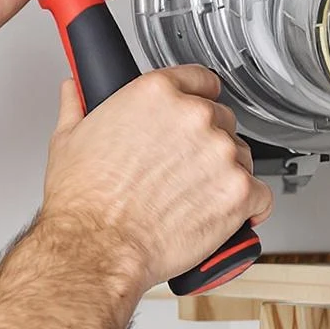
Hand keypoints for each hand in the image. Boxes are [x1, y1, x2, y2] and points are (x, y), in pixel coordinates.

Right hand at [39, 68, 271, 296]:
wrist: (98, 247)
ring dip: (225, 175)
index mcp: (156, 94)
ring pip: (241, 157)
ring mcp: (221, 153)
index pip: (201, 80)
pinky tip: (223, 216)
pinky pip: (261, 195)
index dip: (197, 100)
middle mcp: (194, 116)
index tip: (193, 117)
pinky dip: (248, 208)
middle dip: (206, 144)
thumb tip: (76, 91)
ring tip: (194, 199)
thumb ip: (78, 106)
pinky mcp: (240, 192)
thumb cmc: (84, 201)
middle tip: (182, 171)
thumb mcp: (68, 140)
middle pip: (221, 120)